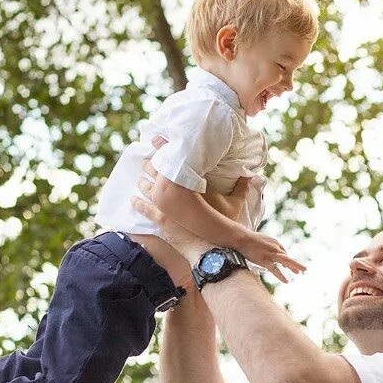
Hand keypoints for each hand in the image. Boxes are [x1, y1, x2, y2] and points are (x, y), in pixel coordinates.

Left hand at [129, 137, 274, 271]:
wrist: (212, 244)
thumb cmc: (223, 223)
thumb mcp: (236, 203)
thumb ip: (242, 187)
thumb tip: (251, 175)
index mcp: (191, 182)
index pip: (174, 159)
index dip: (164, 147)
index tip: (156, 138)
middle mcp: (175, 190)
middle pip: (157, 170)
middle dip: (151, 161)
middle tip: (146, 153)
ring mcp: (165, 205)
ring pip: (148, 186)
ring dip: (143, 178)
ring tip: (140, 171)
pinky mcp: (161, 219)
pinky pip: (144, 208)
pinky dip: (137, 202)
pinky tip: (131, 199)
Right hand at [235, 230, 306, 283]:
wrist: (242, 238)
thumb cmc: (249, 239)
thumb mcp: (261, 240)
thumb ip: (267, 245)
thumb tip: (268, 251)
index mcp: (275, 242)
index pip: (283, 252)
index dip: (285, 259)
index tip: (287, 266)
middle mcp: (275, 247)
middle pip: (287, 257)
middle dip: (296, 264)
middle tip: (304, 269)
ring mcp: (271, 254)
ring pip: (286, 261)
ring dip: (294, 267)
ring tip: (300, 273)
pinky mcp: (265, 260)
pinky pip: (275, 270)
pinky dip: (281, 276)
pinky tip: (286, 281)